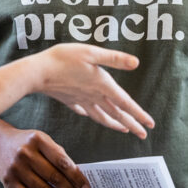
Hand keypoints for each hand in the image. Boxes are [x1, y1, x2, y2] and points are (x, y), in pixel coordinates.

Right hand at [0, 127, 89, 187]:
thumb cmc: (27, 144)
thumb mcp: (43, 141)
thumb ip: (58, 156)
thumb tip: (77, 178)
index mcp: (37, 139)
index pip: (62, 161)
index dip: (76, 176)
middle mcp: (25, 152)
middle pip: (53, 177)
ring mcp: (15, 168)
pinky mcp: (8, 181)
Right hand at [31, 43, 154, 137]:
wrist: (37, 73)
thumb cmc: (63, 59)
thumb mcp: (91, 53)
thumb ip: (114, 58)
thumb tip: (136, 62)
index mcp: (102, 85)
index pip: (125, 103)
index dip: (139, 114)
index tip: (150, 125)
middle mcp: (93, 96)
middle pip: (116, 113)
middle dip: (131, 124)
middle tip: (143, 134)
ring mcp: (80, 100)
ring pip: (101, 116)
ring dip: (114, 124)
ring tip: (123, 129)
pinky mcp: (69, 99)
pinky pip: (84, 111)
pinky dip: (91, 115)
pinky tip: (91, 115)